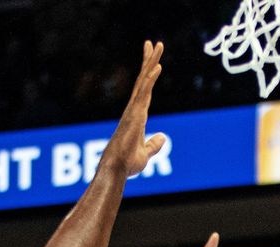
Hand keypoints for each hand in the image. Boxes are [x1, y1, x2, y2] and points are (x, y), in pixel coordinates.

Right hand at [103, 41, 167, 176]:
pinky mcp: (135, 114)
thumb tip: (163, 137)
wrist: (116, 169)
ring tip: (157, 45)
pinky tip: (157, 67)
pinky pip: (144, 93)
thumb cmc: (127, 163)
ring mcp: (133, 110)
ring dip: (151, 62)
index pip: (145, 91)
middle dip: (149, 60)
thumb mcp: (145, 153)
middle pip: (143, 80)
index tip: (154, 62)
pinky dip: (150, 79)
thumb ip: (154, 144)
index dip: (149, 76)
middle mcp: (134, 109)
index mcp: (137, 116)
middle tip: (154, 43)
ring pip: (144, 81)